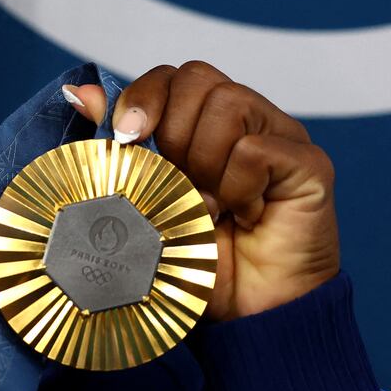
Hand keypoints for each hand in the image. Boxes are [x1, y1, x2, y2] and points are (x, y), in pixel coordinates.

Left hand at [63, 61, 340, 319]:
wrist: (247, 314)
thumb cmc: (197, 257)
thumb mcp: (144, 197)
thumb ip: (119, 144)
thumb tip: (80, 94)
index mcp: (205, 122)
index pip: (171, 76)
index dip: (144, 98)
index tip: (126, 137)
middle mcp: (247, 119)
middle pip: (197, 78)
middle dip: (173, 134)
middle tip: (178, 184)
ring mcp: (282, 135)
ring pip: (229, 104)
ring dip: (205, 163)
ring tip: (210, 207)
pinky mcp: (310, 162)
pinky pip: (256, 149)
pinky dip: (238, 188)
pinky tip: (244, 216)